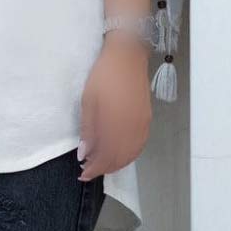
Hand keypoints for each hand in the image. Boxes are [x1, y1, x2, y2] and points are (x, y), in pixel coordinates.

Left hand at [76, 32, 151, 181]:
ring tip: (102, 164)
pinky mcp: (147, 119)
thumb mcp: (88, 100)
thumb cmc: (104, 76)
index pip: (106, 157)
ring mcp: (142, 125)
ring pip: (131, 154)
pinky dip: (128, 154)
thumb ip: (88, 129)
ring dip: (117, 163)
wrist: (127, 56)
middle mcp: (132, 129)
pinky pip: (139, 145)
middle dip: (104, 168)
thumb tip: (84, 154)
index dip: (94, 169)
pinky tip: (119, 152)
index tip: (82, 173)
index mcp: (116, 125)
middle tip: (89, 170)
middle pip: (120, 158)